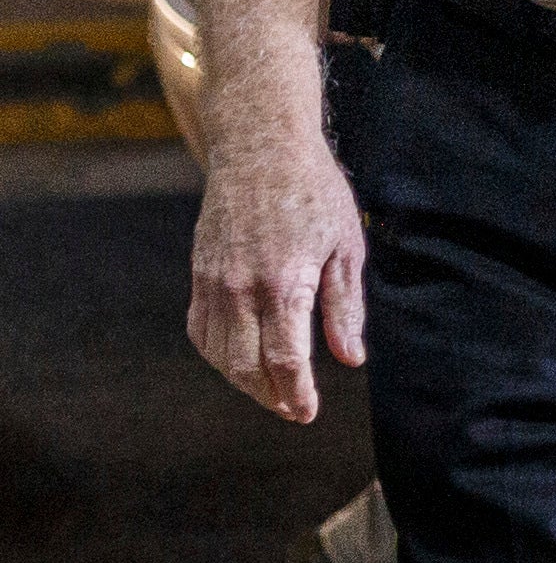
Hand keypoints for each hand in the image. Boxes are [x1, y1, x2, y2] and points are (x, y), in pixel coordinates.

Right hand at [187, 127, 365, 422]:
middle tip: (293, 410)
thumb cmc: (314, 192)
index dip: (296, 394)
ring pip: (219, 354)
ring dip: (243, 380)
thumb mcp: (346, 245)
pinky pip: (201, 331)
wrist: (260, 149)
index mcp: (285, 282)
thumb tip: (351, 358)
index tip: (307, 413)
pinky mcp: (199, 275)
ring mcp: (213, 283)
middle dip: (270, 397)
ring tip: (272, 390)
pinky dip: (219, 355)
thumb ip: (345, 306)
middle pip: (245, 367)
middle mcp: (241, 288)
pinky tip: (241, 359)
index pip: (285, 359)